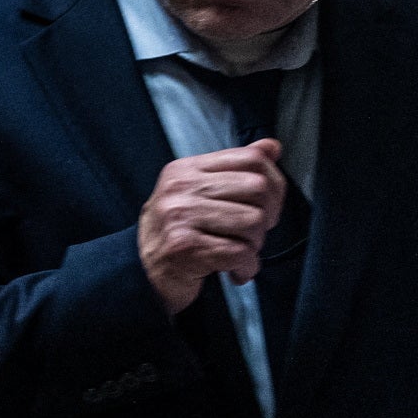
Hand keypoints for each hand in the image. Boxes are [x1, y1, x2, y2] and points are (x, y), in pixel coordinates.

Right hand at [137, 141, 286, 314]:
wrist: (143, 269)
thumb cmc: (176, 230)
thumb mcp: (199, 191)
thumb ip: (235, 169)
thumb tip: (272, 147)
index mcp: (186, 169)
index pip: (251, 158)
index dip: (274, 182)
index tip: (267, 203)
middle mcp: (180, 188)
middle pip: (257, 188)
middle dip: (266, 216)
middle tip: (252, 233)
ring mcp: (180, 217)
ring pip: (253, 222)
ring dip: (254, 244)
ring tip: (238, 251)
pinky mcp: (186, 247)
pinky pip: (240, 253)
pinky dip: (246, 267)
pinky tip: (234, 270)